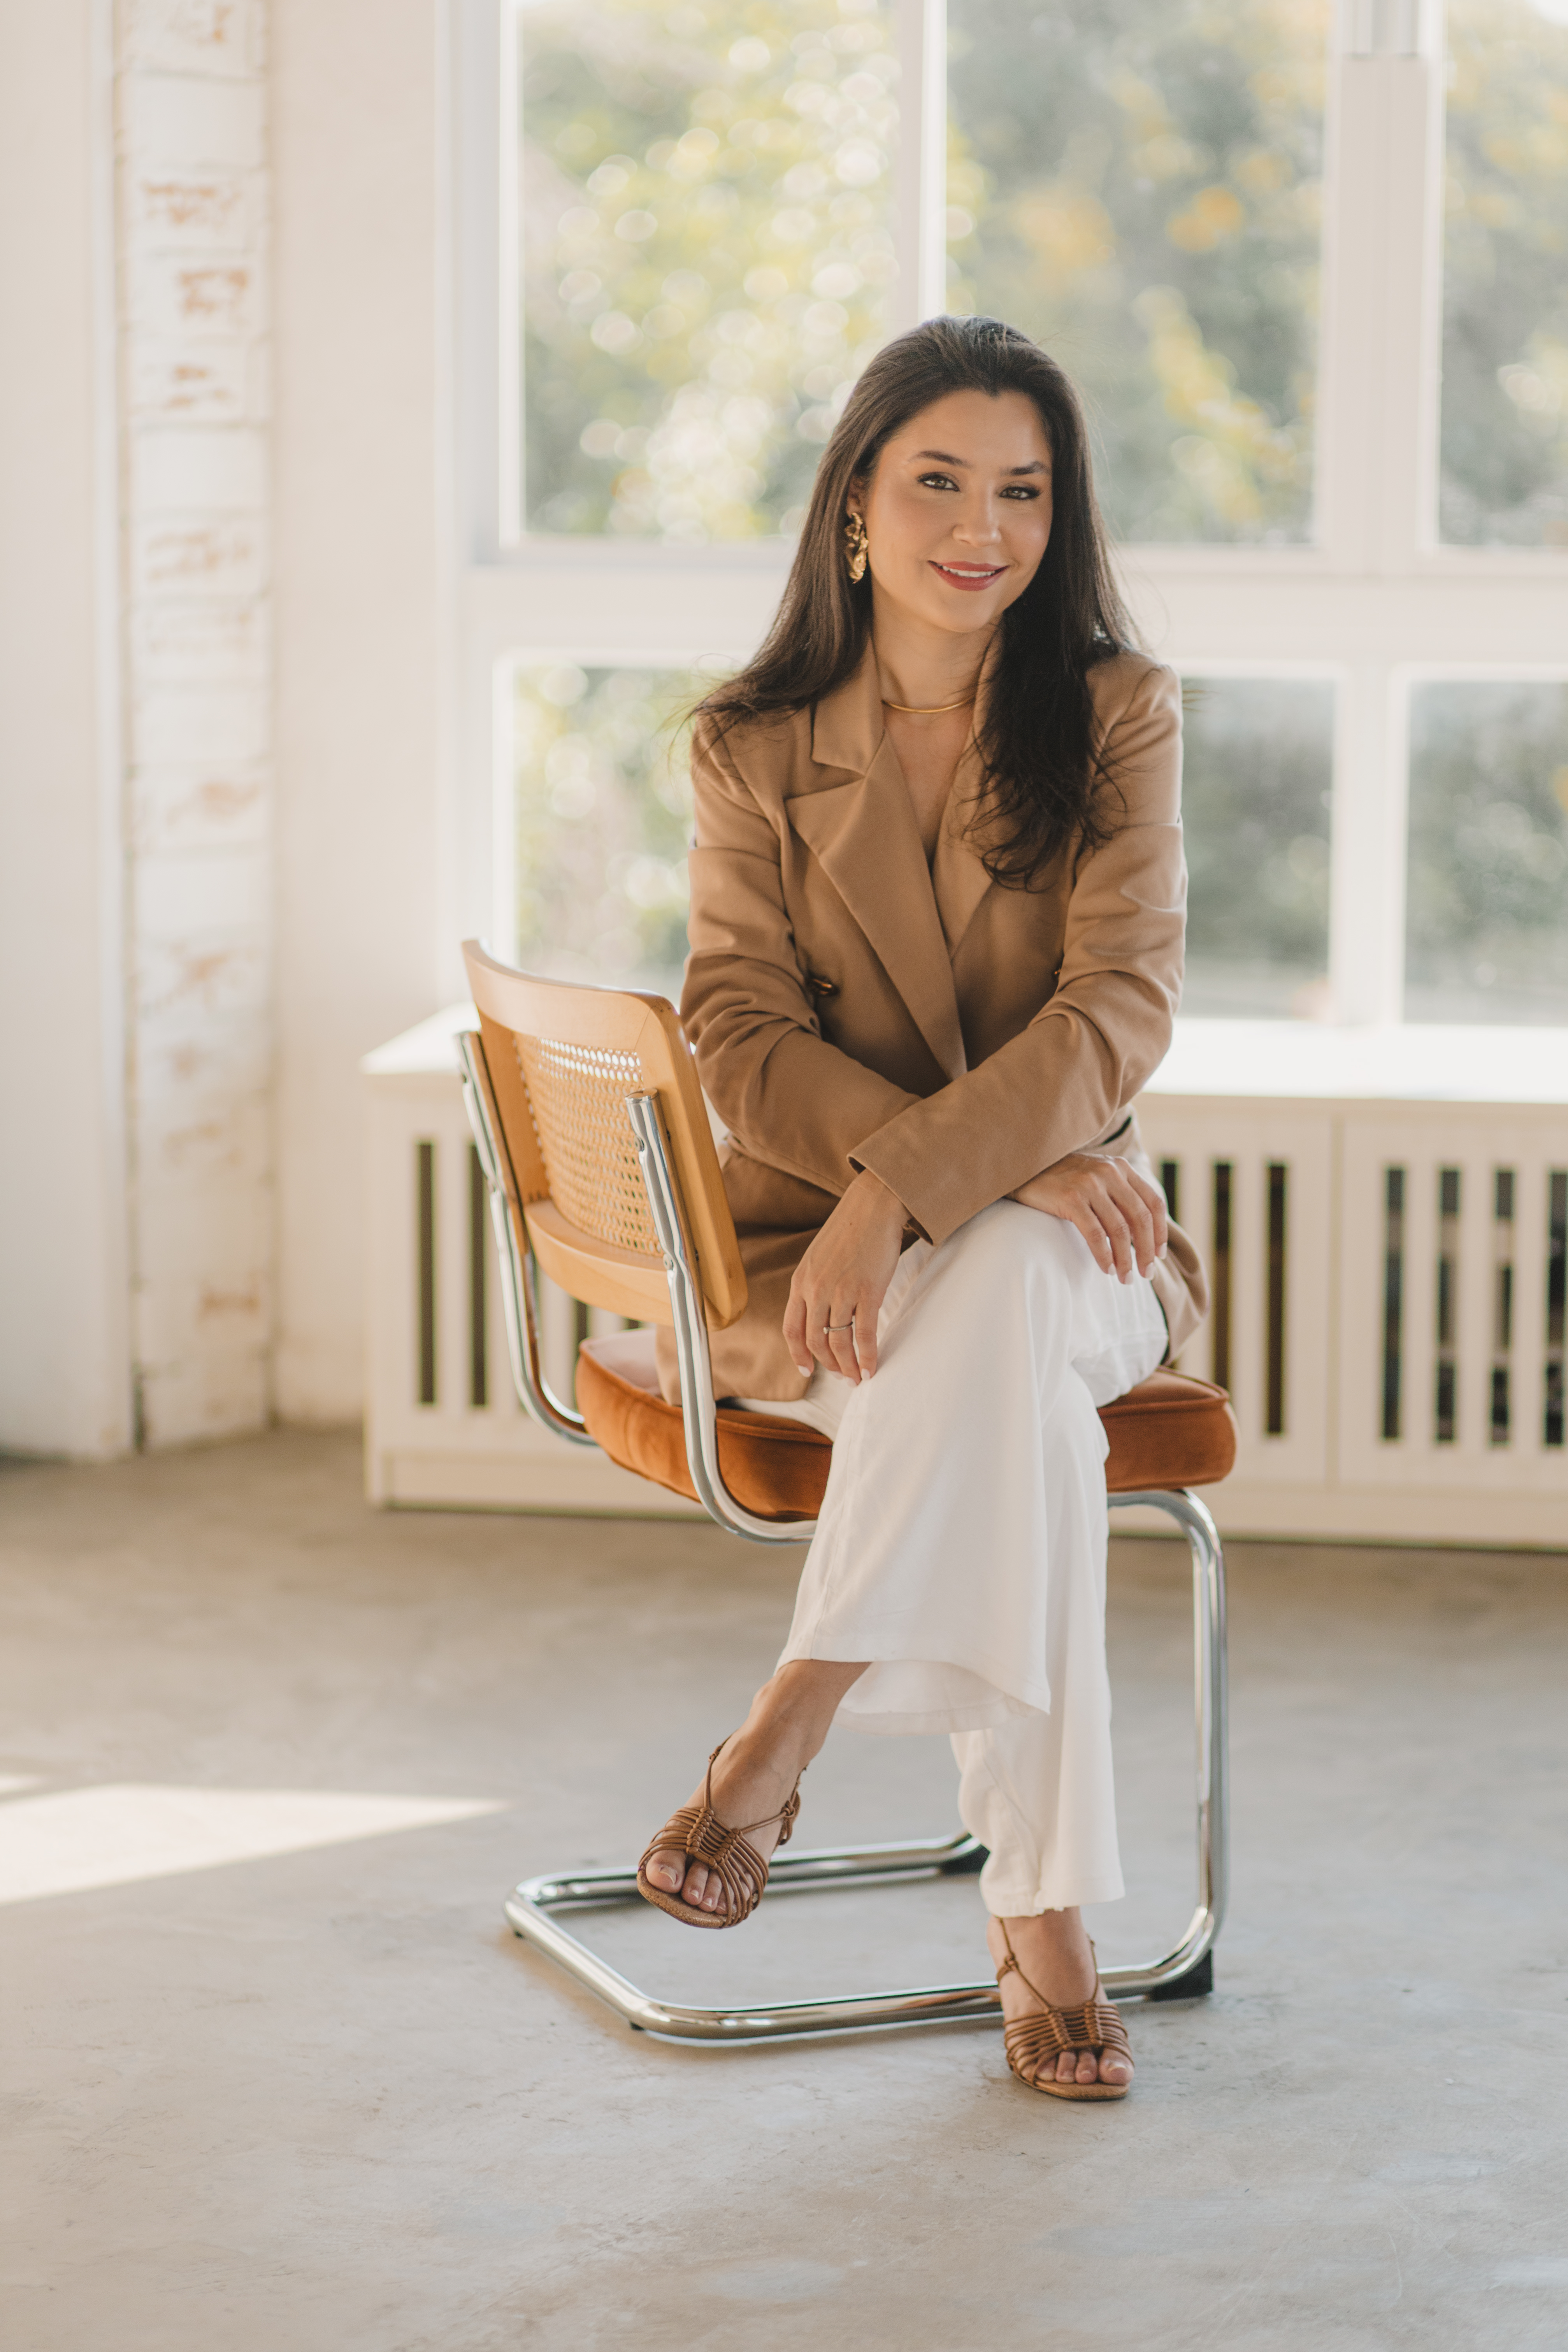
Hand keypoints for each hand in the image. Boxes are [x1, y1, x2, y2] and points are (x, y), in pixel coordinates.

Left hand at [783, 1169, 906, 1382]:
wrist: (874, 1205)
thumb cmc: (850, 1229)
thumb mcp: (819, 1257)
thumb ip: (815, 1284)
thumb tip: (820, 1312)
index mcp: (801, 1281)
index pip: (791, 1329)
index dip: (798, 1354)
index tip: (807, 1370)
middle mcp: (815, 1289)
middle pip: (815, 1341)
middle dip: (828, 1365)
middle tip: (842, 1377)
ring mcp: (840, 1292)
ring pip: (838, 1343)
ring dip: (848, 1367)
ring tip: (858, 1378)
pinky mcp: (867, 1292)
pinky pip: (863, 1335)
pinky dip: (866, 1357)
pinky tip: (871, 1368)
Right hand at [1011, 1153, 1167, 1280]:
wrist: (1022, 1168)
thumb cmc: (1060, 1180)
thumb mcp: (1096, 1178)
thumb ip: (1118, 1195)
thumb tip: (1141, 1233)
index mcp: (1121, 1168)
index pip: (1153, 1202)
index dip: (1160, 1231)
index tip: (1159, 1255)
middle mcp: (1110, 1173)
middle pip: (1141, 1218)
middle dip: (1147, 1251)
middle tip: (1146, 1274)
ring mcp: (1090, 1185)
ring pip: (1120, 1230)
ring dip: (1126, 1259)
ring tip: (1125, 1278)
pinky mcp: (1071, 1199)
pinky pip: (1096, 1235)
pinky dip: (1104, 1256)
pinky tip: (1107, 1269)